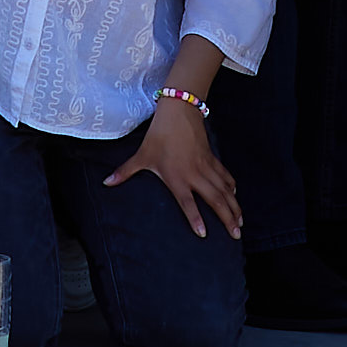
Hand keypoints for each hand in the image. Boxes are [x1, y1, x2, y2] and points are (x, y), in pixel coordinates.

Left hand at [106, 95, 243, 239]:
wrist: (179, 111)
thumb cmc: (159, 135)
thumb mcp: (141, 155)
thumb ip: (125, 172)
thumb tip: (106, 182)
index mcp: (177, 177)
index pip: (187, 202)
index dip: (195, 218)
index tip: (204, 234)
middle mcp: (194, 174)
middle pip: (214, 200)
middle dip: (226, 218)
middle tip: (235, 234)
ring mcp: (206, 166)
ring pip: (224, 190)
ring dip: (233, 206)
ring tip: (240, 222)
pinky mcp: (211, 158)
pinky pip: (224, 176)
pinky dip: (231, 187)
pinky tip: (235, 197)